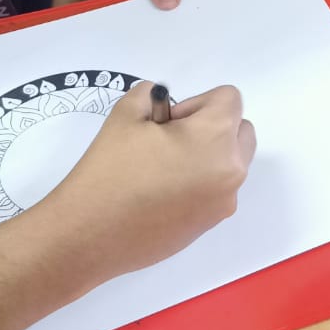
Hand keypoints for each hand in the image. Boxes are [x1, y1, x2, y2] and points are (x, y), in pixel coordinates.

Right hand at [0, 85, 255, 329]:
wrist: (89, 234)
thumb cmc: (110, 170)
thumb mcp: (126, 114)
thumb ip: (151, 95)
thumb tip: (162, 104)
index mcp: (216, 137)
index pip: (229, 99)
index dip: (196, 103)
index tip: (166, 123)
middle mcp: (231, 170)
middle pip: (239, 130)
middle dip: (211, 127)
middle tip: (169, 141)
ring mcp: (224, 202)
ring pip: (231, 162)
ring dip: (209, 155)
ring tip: (164, 168)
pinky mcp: (210, 225)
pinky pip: (218, 190)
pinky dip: (201, 183)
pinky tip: (161, 195)